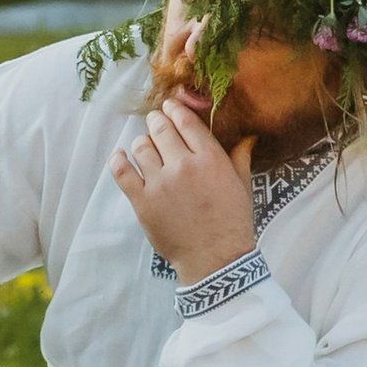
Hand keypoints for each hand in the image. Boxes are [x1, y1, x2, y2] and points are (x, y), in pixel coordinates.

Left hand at [111, 88, 257, 285]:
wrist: (215, 259)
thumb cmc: (232, 222)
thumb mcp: (243, 186)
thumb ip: (240, 157)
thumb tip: (248, 136)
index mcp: (210, 158)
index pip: (185, 121)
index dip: (174, 109)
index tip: (169, 107)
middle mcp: (183, 166)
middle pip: (160, 128)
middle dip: (157, 121)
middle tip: (156, 123)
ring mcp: (160, 183)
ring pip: (141, 146)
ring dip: (142, 143)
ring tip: (146, 148)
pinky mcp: (142, 201)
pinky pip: (122, 171)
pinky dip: (118, 160)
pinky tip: (120, 157)